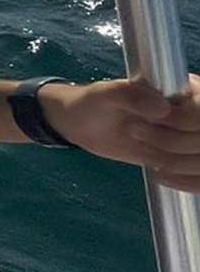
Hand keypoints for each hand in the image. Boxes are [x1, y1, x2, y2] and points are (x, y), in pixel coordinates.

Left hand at [45, 75, 199, 192]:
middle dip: (174, 140)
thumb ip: (131, 95)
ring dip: (174, 161)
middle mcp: (192, 114)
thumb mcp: (106, 93)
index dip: (185, 119)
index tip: (157, 118)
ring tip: (140, 146)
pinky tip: (158, 174)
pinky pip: (197, 178)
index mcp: (184, 90)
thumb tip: (164, 108)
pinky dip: (184, 181)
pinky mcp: (181, 160)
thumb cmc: (96, 101)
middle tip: (136, 130)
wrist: (84, 124)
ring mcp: (190, 139)